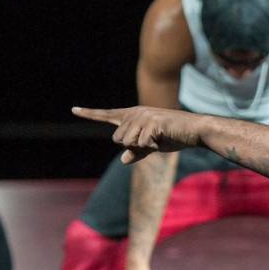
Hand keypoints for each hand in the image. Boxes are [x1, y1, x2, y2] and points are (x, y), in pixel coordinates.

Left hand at [73, 106, 206, 163]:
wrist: (195, 130)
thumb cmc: (175, 136)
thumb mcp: (152, 146)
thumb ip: (137, 151)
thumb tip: (123, 160)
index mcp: (133, 116)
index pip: (107, 115)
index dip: (89, 113)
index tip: (73, 109)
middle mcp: (135, 113)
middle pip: (117, 139)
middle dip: (132, 146)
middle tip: (152, 141)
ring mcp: (143, 116)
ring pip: (127, 142)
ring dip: (142, 147)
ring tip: (159, 138)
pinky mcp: (151, 122)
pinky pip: (141, 144)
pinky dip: (152, 147)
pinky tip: (163, 138)